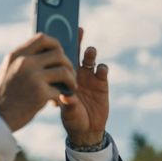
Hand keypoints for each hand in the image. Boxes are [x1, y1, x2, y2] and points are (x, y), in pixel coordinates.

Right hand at [0, 33, 76, 131]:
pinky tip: (56, 102)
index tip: (59, 52)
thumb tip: (44, 52)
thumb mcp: (7, 70)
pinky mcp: (40, 93)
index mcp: (16, 55)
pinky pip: (60, 90)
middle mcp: (24, 63)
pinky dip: (62, 97)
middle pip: (58, 54)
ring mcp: (33, 77)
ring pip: (64, 71)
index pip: (42, 38)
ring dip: (70, 80)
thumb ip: (22, 60)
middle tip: (68, 73)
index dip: (55, 44)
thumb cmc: (3, 95)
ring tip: (70, 87)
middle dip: (67, 63)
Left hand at [56, 28, 108, 145]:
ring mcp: (89, 77)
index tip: (59, 33)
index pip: (61, 57)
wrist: (87, 130)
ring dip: (90, 53)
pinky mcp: (102, 83)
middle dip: (77, 40)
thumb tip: (66, 97)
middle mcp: (76, 73)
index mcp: (63, 76)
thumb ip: (68, 104)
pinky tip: (101, 70)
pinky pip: (102, 70)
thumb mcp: (67, 112)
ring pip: (90, 59)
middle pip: (76, 52)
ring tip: (89, 52)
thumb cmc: (71, 118)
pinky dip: (102, 68)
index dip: (60, 46)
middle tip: (78, 30)